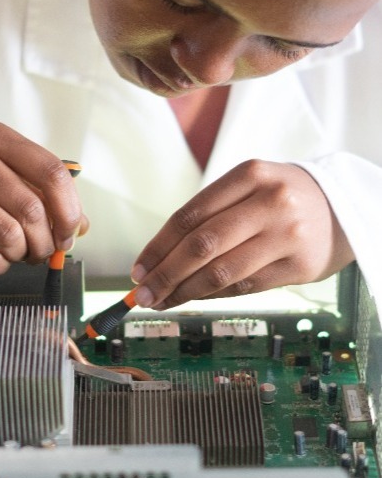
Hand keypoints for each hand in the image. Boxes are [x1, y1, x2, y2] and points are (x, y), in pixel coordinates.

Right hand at [0, 122, 87, 273]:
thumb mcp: (12, 176)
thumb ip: (49, 197)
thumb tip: (79, 227)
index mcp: (0, 138)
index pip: (52, 172)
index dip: (69, 210)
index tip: (70, 232)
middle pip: (31, 209)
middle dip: (46, 241)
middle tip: (45, 250)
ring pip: (8, 235)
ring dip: (23, 254)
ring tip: (21, 252)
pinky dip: (1, 264)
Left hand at [131, 159, 354, 309]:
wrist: (338, 207)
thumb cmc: (277, 198)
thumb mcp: (247, 187)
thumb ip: (209, 215)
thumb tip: (159, 259)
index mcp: (248, 175)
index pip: (189, 216)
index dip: (158, 247)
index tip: (138, 269)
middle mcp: (270, 202)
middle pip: (201, 246)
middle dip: (165, 275)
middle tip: (143, 294)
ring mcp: (288, 235)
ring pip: (221, 272)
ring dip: (184, 292)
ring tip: (162, 302)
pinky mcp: (299, 265)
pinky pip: (245, 287)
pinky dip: (213, 295)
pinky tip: (195, 297)